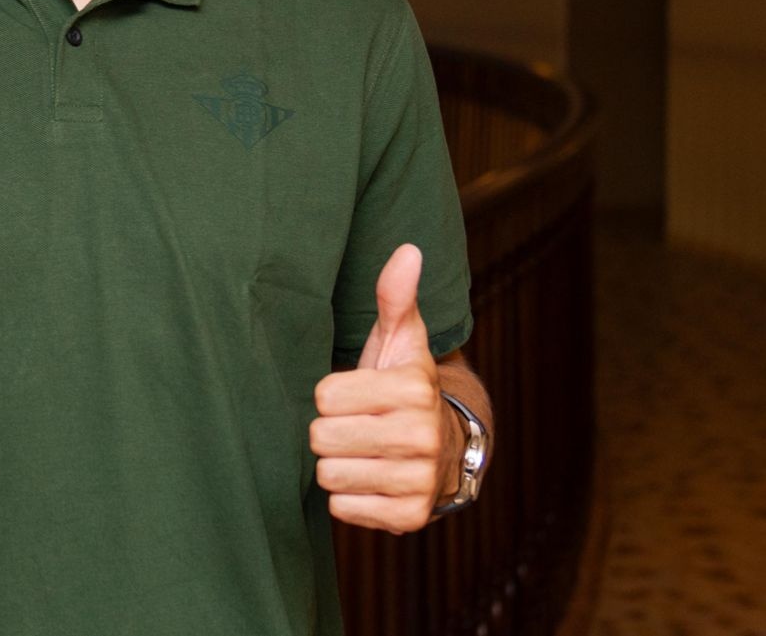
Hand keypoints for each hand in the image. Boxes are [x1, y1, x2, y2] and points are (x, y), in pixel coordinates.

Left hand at [309, 243, 455, 533]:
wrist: (442, 449)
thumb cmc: (402, 387)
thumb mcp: (399, 341)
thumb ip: (395, 296)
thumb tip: (407, 249)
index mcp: (413, 388)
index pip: (325, 396)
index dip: (331, 395)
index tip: (354, 395)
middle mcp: (422, 435)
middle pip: (323, 438)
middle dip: (330, 432)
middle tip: (353, 426)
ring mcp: (417, 480)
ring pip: (330, 476)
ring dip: (337, 465)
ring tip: (361, 452)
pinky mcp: (408, 517)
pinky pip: (343, 509)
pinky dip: (348, 497)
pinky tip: (368, 479)